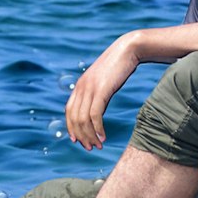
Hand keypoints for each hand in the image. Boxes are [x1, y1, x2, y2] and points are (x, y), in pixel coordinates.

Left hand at [65, 34, 139, 148]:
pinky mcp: (101, 90)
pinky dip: (98, 129)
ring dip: (90, 136)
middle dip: (81, 136)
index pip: (69, 111)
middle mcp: (81, 87)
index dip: (71, 128)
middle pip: (75, 119)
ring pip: (84, 120)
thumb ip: (97, 94)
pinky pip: (95, 115)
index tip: (78, 140)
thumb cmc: (119, 66)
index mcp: (80, 85)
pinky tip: (103, 136)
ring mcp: (90, 88)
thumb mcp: (104, 81)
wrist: (128, 49)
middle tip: (90, 147)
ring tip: (98, 145)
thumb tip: (97, 110)